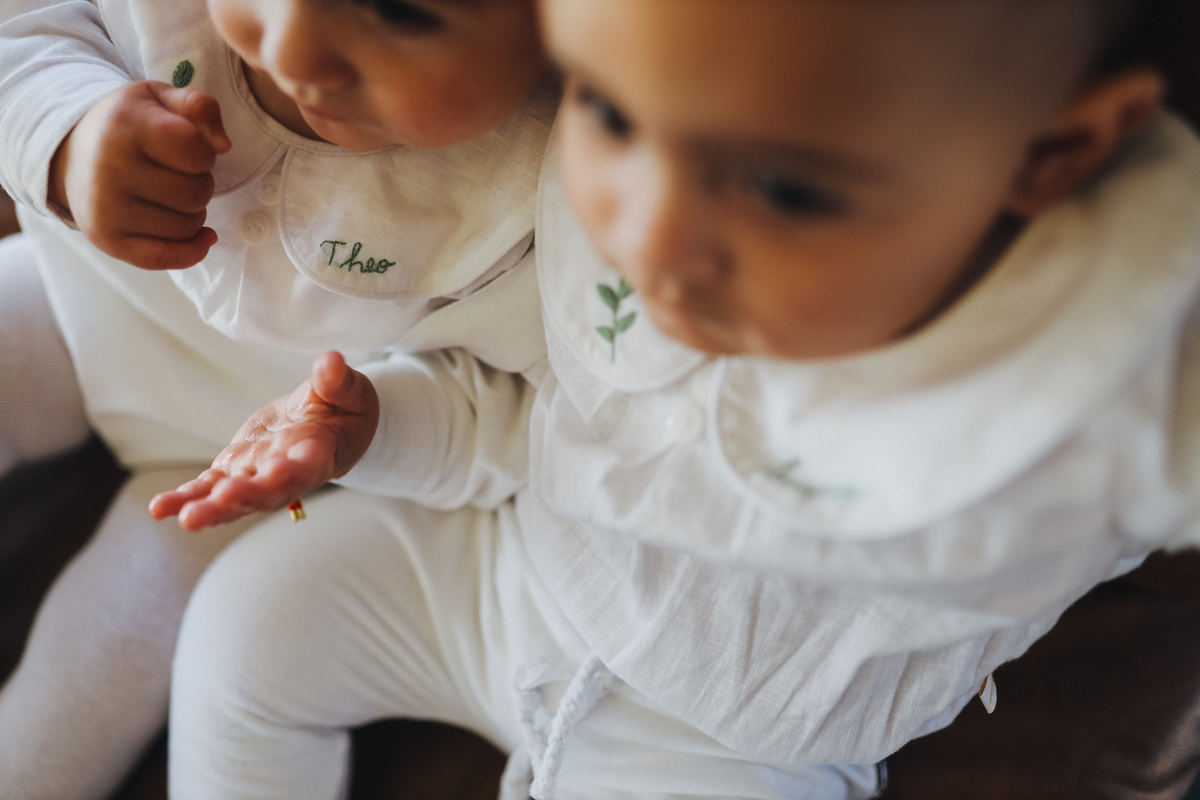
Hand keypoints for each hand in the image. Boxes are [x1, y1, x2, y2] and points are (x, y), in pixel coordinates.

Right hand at [49, 80, 231, 269]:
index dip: (204, 153)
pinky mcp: (108, 240)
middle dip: (200, 184)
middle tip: (178, 174)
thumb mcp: (158, 98)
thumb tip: (224, 145)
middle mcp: (110, 168)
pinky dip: (193, 249)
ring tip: (171, 194)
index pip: (198, 151)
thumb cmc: (127, 125)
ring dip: (193, 213)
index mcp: (125, 125)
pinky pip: (170, 258)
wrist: (72, 155)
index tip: (187, 148)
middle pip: (197, 193)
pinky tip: (201, 235)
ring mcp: (107, 208)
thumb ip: (199, 105)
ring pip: (188, 226)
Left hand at [149, 352, 379, 530]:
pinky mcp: (234, 469)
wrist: (331, 425)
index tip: (275, 472)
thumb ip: (337, 382)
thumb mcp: (349, 391)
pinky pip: (208, 488)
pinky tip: (161, 508)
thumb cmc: (344, 408)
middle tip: (216, 503)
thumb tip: (329, 362)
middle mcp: (285, 474)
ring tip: (175, 514)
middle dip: (240, 499)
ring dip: (205, 508)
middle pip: (264, 493)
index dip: (289, 473)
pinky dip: (186, 497)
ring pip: (231, 497)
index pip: (304, 468)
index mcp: (316, 454)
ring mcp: (256, 475)